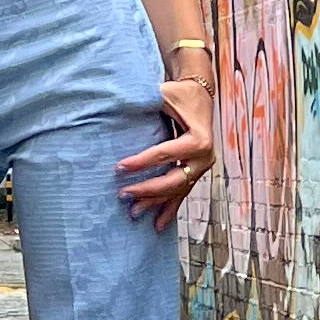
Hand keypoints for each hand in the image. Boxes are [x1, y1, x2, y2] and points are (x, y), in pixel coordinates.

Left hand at [118, 59, 214, 230]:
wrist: (200, 94)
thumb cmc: (180, 94)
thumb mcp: (164, 94)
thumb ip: (146, 102)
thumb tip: (115, 105)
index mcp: (198, 139)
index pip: (164, 154)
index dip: (141, 162)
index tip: (119, 168)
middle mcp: (204, 157)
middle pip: (173, 180)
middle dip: (147, 189)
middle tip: (123, 194)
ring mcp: (202, 167)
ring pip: (176, 191)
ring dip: (155, 203)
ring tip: (134, 213)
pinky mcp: (196, 172)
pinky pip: (182, 194)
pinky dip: (170, 209)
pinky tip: (159, 225)